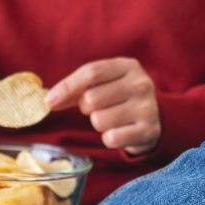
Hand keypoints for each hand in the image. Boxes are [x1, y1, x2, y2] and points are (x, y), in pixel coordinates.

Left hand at [45, 57, 160, 154]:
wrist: (154, 118)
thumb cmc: (119, 97)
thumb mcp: (103, 84)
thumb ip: (76, 88)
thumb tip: (49, 100)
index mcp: (127, 66)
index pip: (91, 72)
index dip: (67, 87)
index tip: (50, 100)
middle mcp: (140, 84)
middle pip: (92, 98)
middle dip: (86, 108)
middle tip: (97, 108)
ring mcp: (147, 108)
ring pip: (99, 120)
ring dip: (98, 123)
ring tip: (111, 119)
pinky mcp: (148, 131)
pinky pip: (111, 138)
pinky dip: (109, 138)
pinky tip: (120, 131)